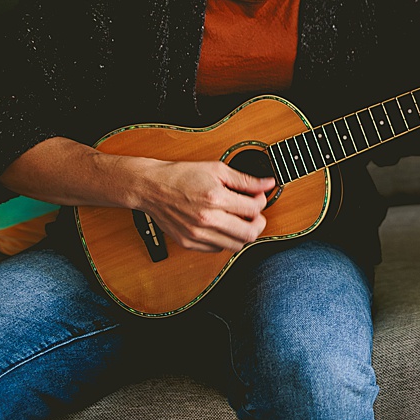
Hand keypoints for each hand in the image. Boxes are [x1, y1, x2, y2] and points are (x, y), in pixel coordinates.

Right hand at [134, 159, 275, 252]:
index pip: (253, 209)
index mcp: (215, 198)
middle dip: (258, 223)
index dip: (261, 202)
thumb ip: (245, 180)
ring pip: (235, 245)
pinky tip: (222, 226)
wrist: (151, 187)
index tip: (257, 197)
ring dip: (243, 233)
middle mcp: (206, 219)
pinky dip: (225, 240)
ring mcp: (197, 234)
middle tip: (255, 214)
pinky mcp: (189, 243)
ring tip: (239, 220)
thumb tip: (268, 183)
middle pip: (249, 233)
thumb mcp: (216, 169)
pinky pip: (217, 249)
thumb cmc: (182, 175)